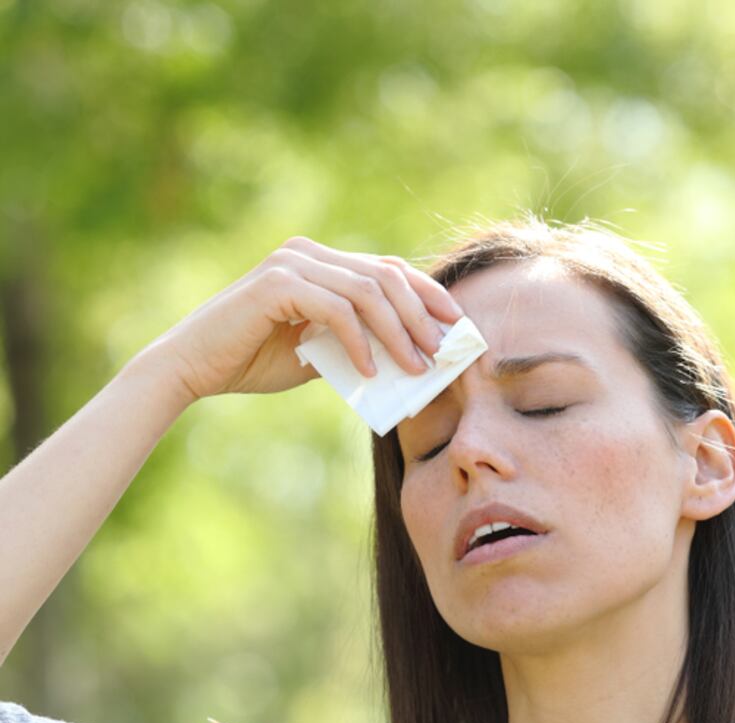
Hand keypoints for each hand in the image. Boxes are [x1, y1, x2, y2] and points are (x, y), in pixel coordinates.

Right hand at [132, 237, 463, 401]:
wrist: (194, 368)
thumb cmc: (253, 361)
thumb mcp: (317, 352)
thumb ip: (354, 344)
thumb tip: (407, 358)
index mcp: (321, 262)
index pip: (388, 269)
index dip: (428, 294)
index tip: (457, 325)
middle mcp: (309, 253)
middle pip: (386, 276)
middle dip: (422, 315)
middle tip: (443, 352)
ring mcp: (292, 264)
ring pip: (367, 292)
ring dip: (398, 333)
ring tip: (416, 368)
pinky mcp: (277, 284)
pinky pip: (336, 311)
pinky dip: (359, 343)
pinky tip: (369, 372)